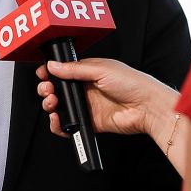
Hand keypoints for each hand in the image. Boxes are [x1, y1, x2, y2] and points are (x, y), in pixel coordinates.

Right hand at [35, 57, 178, 140]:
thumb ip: (75, 69)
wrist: (147, 107)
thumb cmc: (132, 83)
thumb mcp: (101, 69)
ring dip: (50, 105)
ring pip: (60, 107)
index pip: (63, 72)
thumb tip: (53, 65)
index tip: (43, 75)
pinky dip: (59, 125)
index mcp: (89, 72)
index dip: (51, 73)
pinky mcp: (89, 122)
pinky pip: (69, 125)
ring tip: (52, 103)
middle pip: (58, 90)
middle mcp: (86, 89)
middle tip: (48, 90)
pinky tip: (58, 120)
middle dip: (47, 89)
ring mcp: (87, 106)